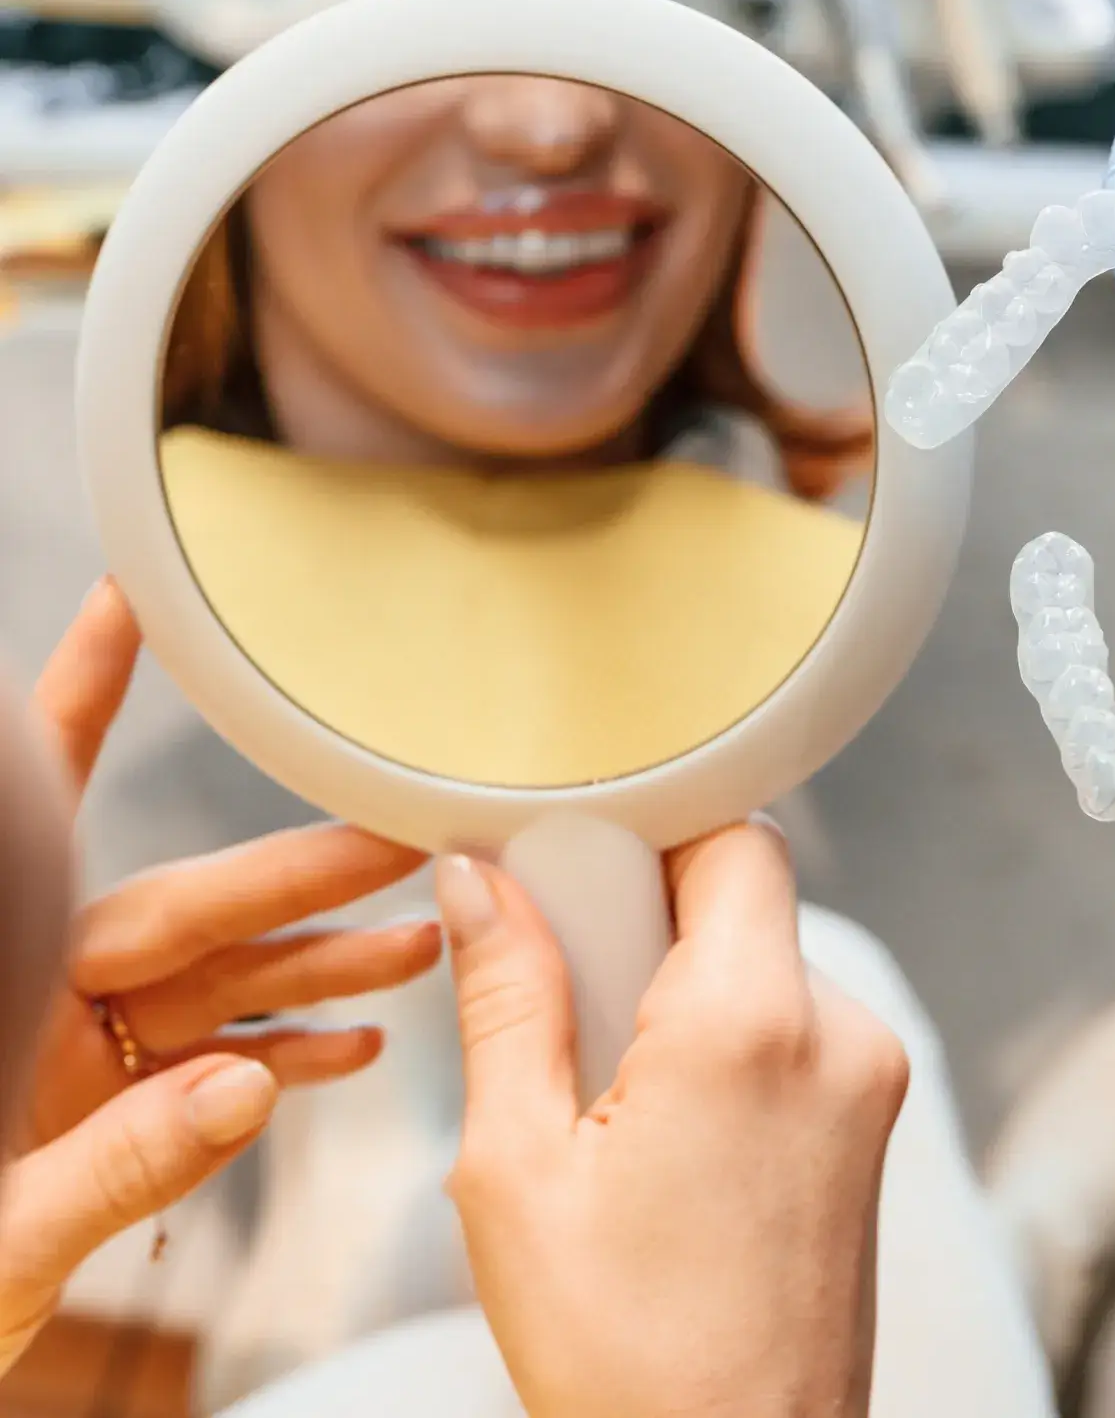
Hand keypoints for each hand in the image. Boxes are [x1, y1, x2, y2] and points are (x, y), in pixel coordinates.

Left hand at [0, 581, 442, 1370]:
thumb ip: (116, 1168)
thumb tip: (244, 1090)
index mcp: (4, 1004)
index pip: (43, 818)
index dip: (81, 697)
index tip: (128, 597)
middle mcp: (52, 1012)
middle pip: (189, 915)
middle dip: (302, 875)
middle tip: (399, 835)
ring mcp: (93, 1066)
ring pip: (226, 987)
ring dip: (325, 967)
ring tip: (421, 945)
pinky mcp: (129, 1123)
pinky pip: (224, 1066)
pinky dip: (291, 1053)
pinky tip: (355, 1045)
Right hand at [438, 822, 908, 1417]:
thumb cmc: (621, 1355)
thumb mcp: (518, 1169)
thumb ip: (507, 998)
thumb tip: (479, 879)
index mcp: (751, 1023)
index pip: (731, 832)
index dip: (651, 829)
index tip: (573, 872)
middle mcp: (838, 1031)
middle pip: (744, 892)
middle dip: (648, 911)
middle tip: (571, 996)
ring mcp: (870, 1077)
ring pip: (765, 955)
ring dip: (684, 979)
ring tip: (613, 1088)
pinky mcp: (873, 1117)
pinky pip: (794, 1019)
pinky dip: (727, 1030)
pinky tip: (667, 1122)